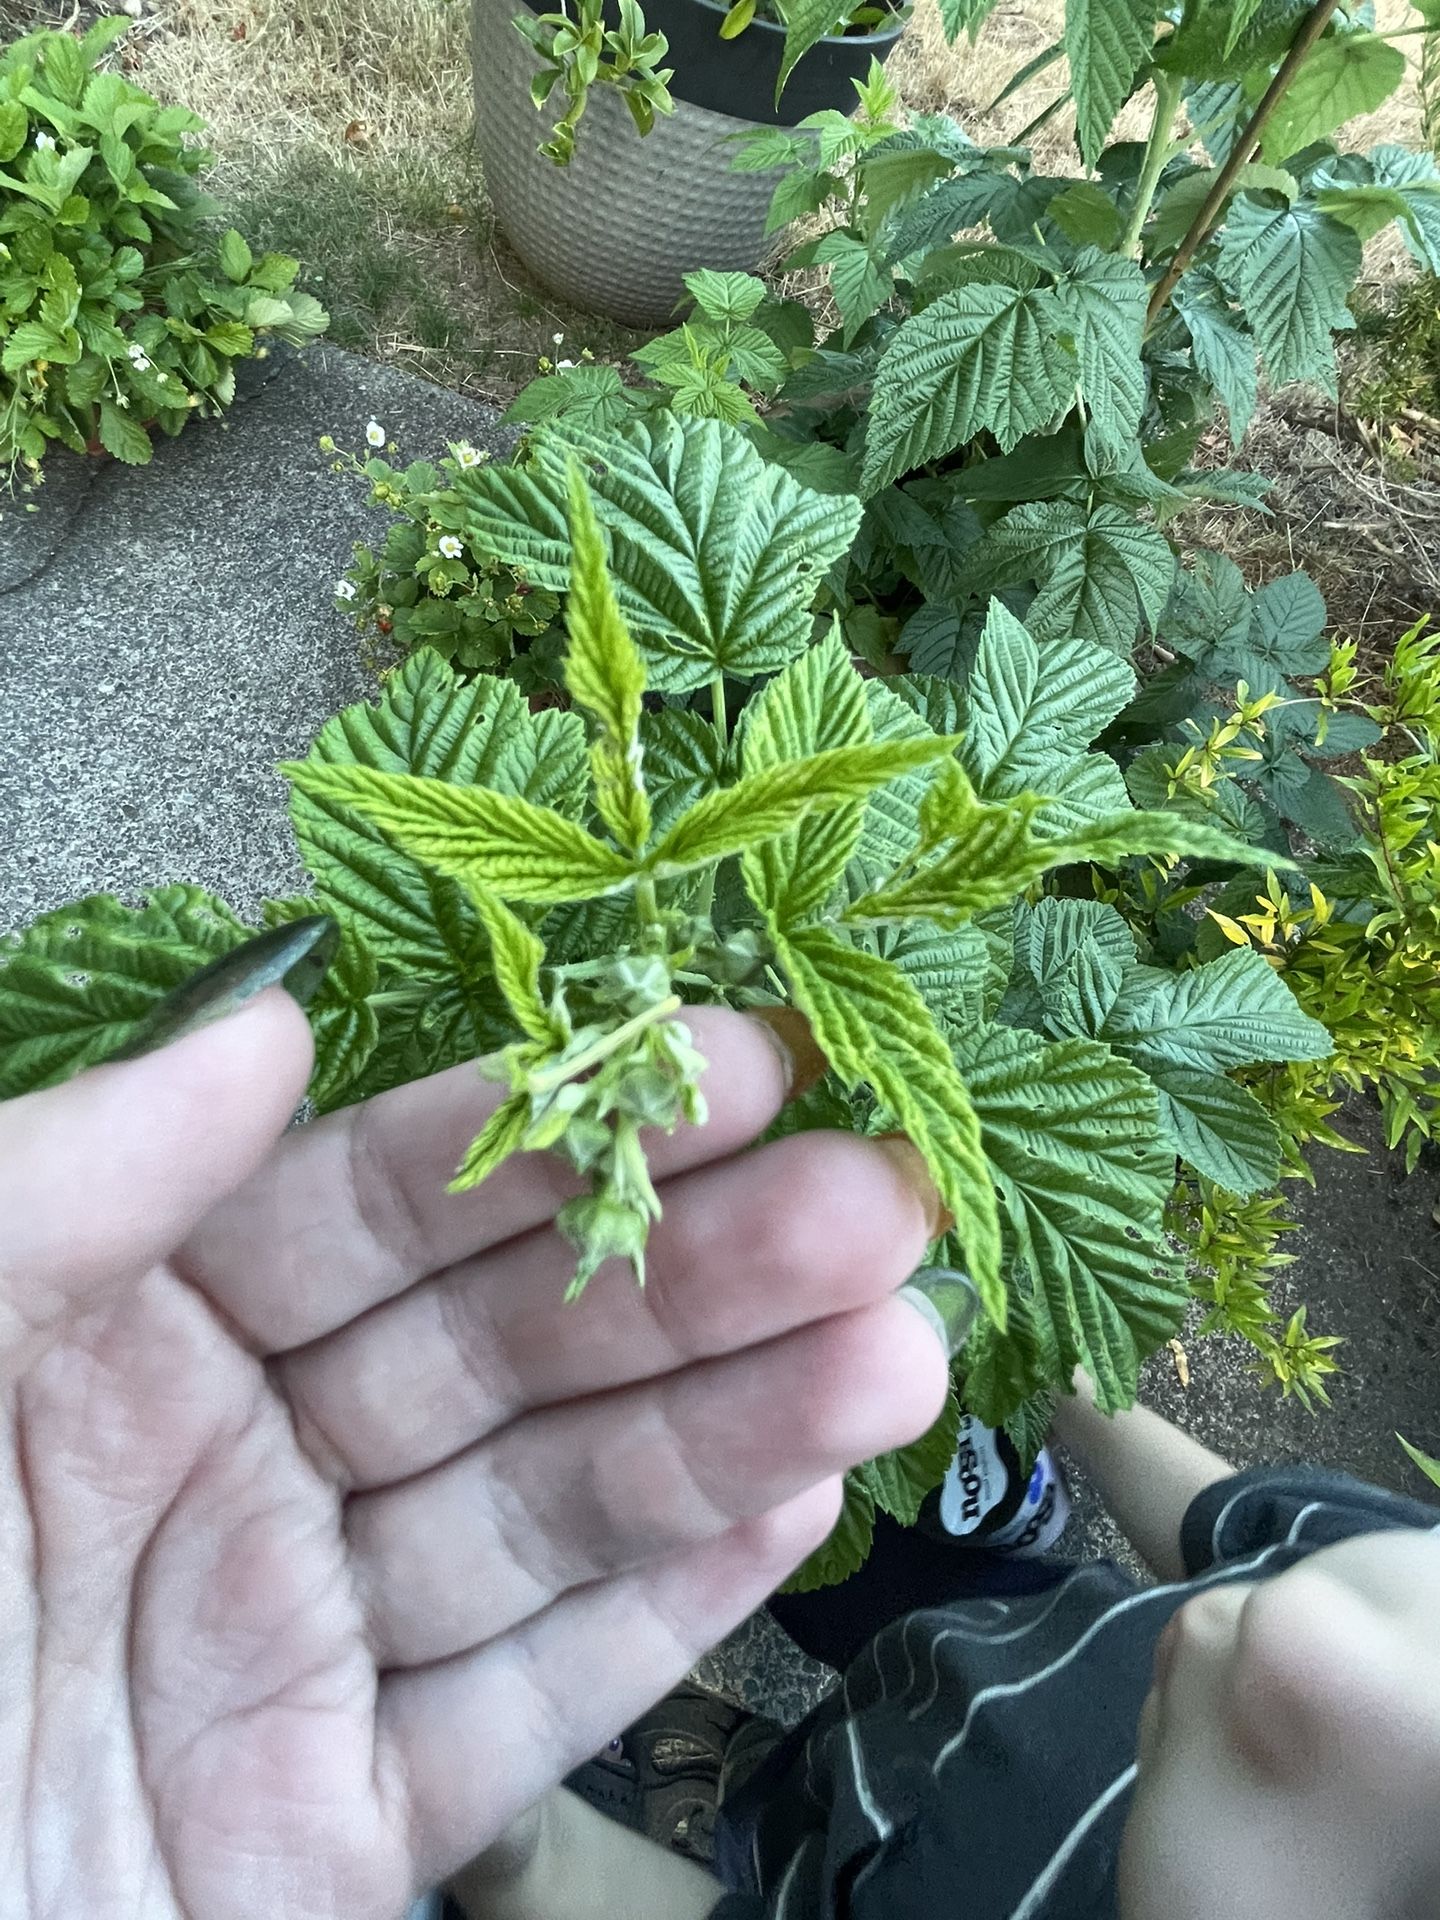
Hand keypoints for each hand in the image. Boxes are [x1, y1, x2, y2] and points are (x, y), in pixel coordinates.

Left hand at [1, 988, 945, 1918]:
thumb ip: (58, 1187)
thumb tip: (263, 1026)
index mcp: (107, 1332)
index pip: (375, 1198)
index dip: (557, 1126)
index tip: (733, 1055)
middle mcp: (218, 1466)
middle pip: (500, 1346)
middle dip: (698, 1265)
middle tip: (880, 1194)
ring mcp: (285, 1645)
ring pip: (541, 1513)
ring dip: (730, 1424)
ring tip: (897, 1343)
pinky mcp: (327, 1824)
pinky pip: (517, 1706)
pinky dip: (661, 1612)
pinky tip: (795, 1499)